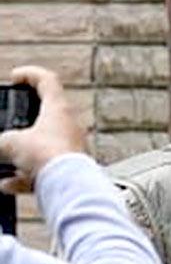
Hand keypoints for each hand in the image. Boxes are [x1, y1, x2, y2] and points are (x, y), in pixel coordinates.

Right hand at [0, 66, 86, 192]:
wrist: (70, 189)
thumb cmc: (47, 156)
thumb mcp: (12, 143)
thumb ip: (1, 142)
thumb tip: (2, 147)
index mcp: (59, 109)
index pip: (47, 80)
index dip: (29, 74)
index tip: (14, 78)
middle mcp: (70, 128)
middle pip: (46, 115)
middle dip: (24, 120)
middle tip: (8, 123)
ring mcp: (72, 150)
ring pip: (44, 146)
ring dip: (23, 153)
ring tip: (3, 160)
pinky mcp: (70, 172)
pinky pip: (45, 172)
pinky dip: (26, 177)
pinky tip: (7, 185)